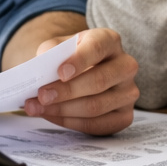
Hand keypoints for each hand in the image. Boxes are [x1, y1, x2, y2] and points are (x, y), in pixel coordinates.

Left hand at [23, 28, 138, 134]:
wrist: (80, 73)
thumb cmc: (68, 58)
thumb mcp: (57, 47)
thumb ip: (49, 54)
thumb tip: (40, 72)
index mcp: (109, 41)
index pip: (98, 47)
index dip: (79, 60)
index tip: (60, 73)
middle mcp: (125, 65)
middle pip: (99, 80)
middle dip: (67, 91)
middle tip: (42, 96)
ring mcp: (128, 92)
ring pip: (97, 106)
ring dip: (63, 110)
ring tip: (38, 109)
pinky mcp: (125, 115)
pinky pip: (98, 124)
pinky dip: (71, 122)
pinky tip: (52, 116)